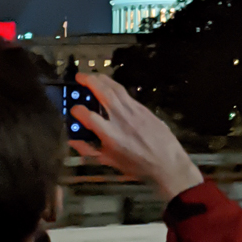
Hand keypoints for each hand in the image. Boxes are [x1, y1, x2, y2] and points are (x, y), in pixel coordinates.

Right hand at [69, 73, 202, 200]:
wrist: (168, 163)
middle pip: (103, 93)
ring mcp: (134, 111)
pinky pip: (126, 93)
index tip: (74, 110)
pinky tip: (110, 86)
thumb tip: (73, 141)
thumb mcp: (111, 162)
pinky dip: (115, 86)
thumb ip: (90, 150)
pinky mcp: (143, 108)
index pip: (88, 116)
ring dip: (102, 79)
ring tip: (92, 76)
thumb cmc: (138, 166)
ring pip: (115, 88)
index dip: (77, 111)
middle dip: (89, 81)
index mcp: (111, 135)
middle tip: (79, 76)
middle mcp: (121, 118)